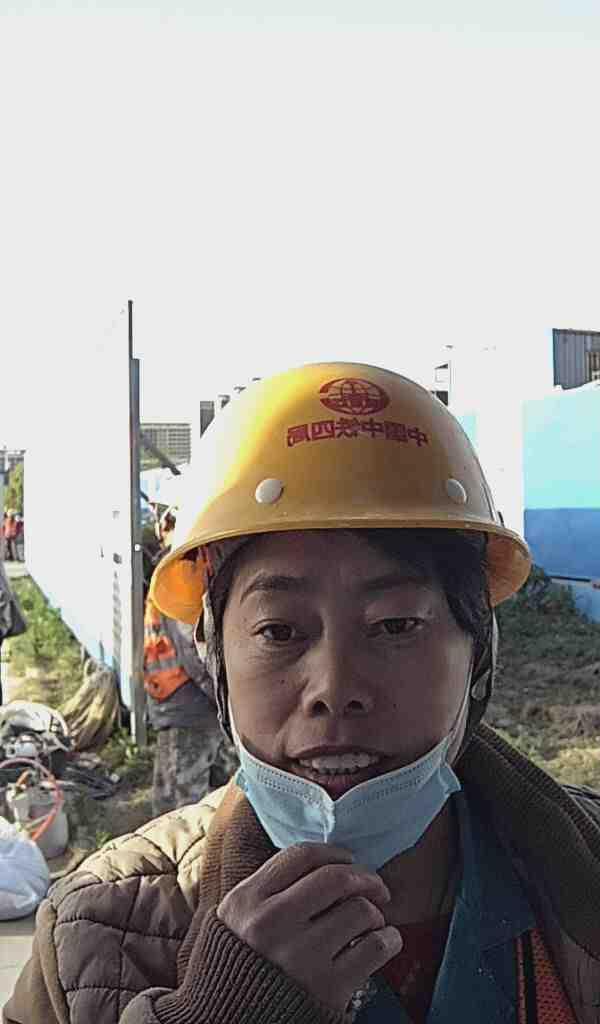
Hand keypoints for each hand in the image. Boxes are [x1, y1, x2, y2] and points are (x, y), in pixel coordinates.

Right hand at [217, 843, 402, 1012]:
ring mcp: (300, 956)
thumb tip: (320, 862)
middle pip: (337, 878)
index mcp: (246, 901)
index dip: (334, 853)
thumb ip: (267, 889)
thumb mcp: (235, 920)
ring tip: (371, 923)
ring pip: (360, 910)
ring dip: (375, 913)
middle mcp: (271, 924)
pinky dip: (389, 939)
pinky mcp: (328, 988)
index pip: (301, 856)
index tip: (348, 860)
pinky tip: (384, 942)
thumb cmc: (241, 968)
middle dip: (365, 878)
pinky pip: (376, 946)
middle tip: (375, 888)